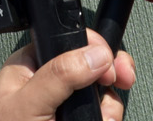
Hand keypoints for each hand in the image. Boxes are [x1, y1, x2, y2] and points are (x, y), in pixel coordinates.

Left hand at [0, 29, 135, 120]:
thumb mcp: (28, 104)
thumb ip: (60, 76)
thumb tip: (96, 53)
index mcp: (31, 64)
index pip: (69, 40)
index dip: (95, 47)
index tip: (111, 64)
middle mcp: (50, 81)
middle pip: (92, 64)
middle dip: (111, 74)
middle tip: (124, 81)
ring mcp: (63, 105)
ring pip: (101, 93)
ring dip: (110, 105)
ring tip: (105, 118)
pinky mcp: (73, 120)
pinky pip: (100, 114)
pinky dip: (107, 118)